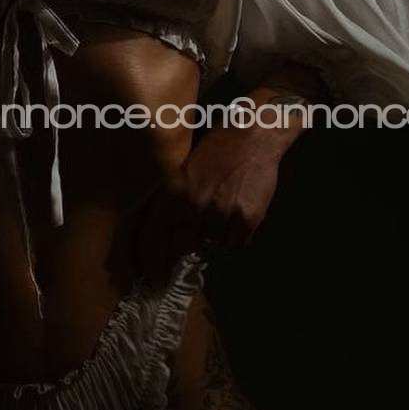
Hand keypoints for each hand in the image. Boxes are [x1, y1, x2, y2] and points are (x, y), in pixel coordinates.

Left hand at [137, 124, 284, 282]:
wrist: (254, 134)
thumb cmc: (217, 146)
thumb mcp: (184, 169)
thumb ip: (174, 201)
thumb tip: (169, 235)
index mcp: (173, 190)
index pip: (155, 235)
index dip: (153, 260)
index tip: (154, 275)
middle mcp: (193, 204)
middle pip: (183, 246)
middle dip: (183, 253)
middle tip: (187, 253)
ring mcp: (221, 213)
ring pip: (212, 246)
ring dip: (214, 239)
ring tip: (220, 217)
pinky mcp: (246, 218)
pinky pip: (236, 244)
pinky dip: (235, 238)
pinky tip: (236, 217)